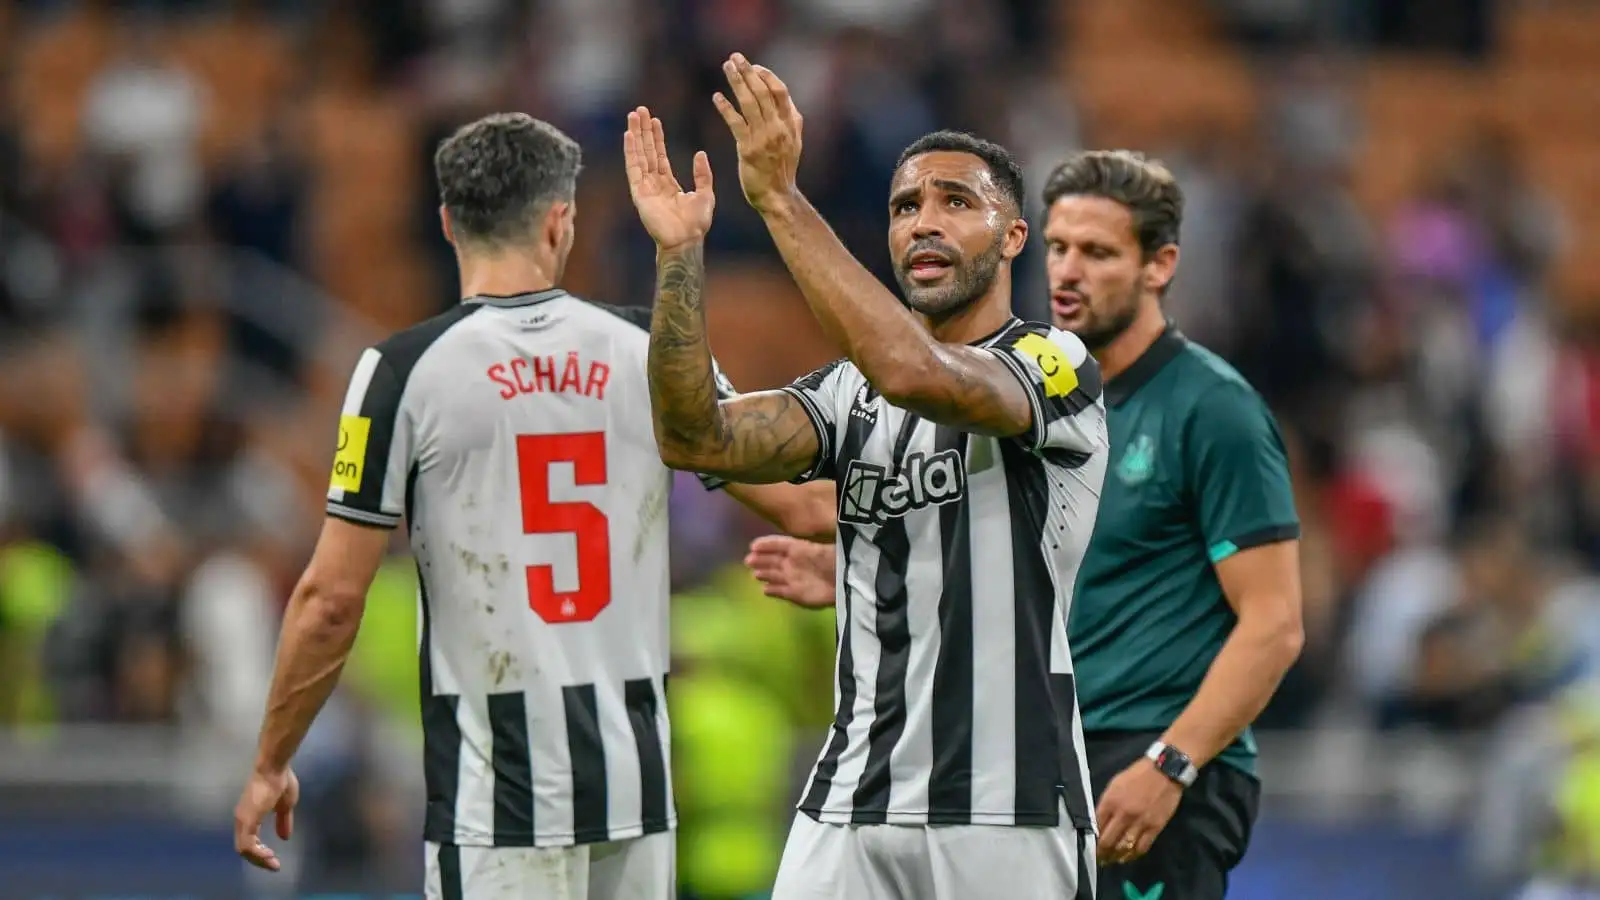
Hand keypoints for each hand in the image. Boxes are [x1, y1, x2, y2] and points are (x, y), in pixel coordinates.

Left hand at [234, 765, 299, 870]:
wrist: (274, 768)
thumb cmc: (280, 782)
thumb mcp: (285, 805)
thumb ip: (283, 821)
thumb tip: (284, 837)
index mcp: (249, 816)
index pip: (249, 841)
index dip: (260, 852)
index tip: (274, 859)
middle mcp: (241, 820)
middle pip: (244, 848)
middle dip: (259, 860)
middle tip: (274, 865)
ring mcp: (242, 820)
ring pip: (244, 849)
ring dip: (258, 859)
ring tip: (272, 862)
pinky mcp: (247, 820)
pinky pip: (247, 844)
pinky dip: (257, 853)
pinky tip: (269, 854)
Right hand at [624, 107, 713, 249]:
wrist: (686, 240)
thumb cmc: (697, 223)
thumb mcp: (706, 194)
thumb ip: (703, 174)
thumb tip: (700, 153)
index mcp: (669, 184)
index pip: (660, 155)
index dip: (657, 138)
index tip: (655, 120)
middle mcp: (655, 183)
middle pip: (647, 151)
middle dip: (643, 131)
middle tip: (639, 110)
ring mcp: (645, 187)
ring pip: (639, 156)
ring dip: (635, 135)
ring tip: (633, 116)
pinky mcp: (639, 193)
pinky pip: (633, 169)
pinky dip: (630, 152)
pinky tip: (628, 136)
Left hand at [712, 53, 802, 213]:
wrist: (778, 197)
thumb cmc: (782, 170)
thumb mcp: (794, 143)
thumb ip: (790, 121)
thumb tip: (785, 101)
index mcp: (792, 124)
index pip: (780, 92)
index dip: (767, 76)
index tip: (754, 67)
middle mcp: (779, 128)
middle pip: (763, 92)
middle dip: (748, 72)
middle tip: (735, 57)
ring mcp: (765, 138)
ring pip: (750, 102)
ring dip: (737, 82)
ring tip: (726, 67)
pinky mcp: (748, 149)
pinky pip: (736, 123)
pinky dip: (726, 108)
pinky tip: (717, 97)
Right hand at [745, 535, 835, 609]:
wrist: (847, 583)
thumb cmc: (836, 562)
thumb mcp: (826, 547)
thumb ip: (809, 543)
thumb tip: (797, 534)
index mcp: (800, 548)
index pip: (780, 544)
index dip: (767, 545)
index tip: (753, 546)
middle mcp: (794, 563)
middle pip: (773, 560)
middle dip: (761, 559)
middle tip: (749, 560)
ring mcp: (794, 578)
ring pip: (774, 575)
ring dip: (764, 574)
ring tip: (755, 574)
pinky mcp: (796, 595)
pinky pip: (780, 592)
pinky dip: (773, 591)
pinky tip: (765, 590)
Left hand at [1095, 759, 1182, 865]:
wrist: (1164, 770)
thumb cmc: (1137, 775)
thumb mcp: (1115, 784)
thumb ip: (1106, 803)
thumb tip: (1100, 821)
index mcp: (1110, 801)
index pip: (1096, 826)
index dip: (1092, 839)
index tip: (1091, 846)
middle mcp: (1123, 814)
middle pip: (1108, 841)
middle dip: (1101, 853)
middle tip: (1099, 859)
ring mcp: (1140, 822)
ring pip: (1124, 848)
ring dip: (1116, 857)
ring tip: (1112, 860)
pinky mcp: (1155, 827)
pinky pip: (1142, 847)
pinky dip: (1133, 855)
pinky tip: (1128, 856)